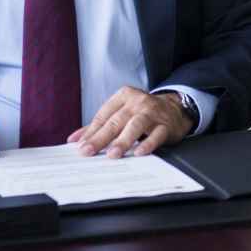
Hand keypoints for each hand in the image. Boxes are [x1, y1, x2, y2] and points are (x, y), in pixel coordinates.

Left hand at [68, 87, 193, 157]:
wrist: (175, 108)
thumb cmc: (143, 112)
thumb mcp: (121, 112)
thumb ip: (99, 125)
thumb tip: (74, 140)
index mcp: (123, 96)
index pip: (103, 115)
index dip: (91, 132)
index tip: (80, 146)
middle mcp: (137, 102)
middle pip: (116, 121)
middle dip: (100, 137)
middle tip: (88, 151)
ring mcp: (153, 112)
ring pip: (135, 125)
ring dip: (122, 140)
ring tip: (112, 154)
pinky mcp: (166, 125)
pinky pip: (156, 135)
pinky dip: (147, 144)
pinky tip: (139, 153)